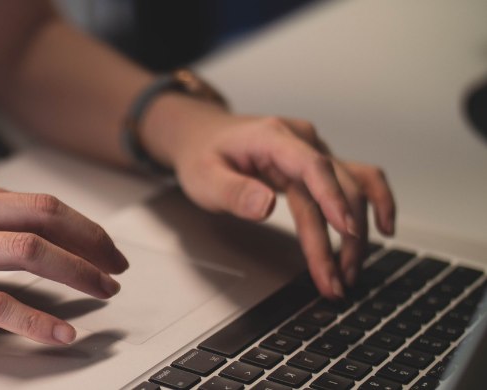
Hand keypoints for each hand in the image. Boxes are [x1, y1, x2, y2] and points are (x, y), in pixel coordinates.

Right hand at [0, 169, 127, 344]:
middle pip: (45, 216)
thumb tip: (37, 234)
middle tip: (116, 270)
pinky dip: (36, 319)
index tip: (105, 249)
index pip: (39, 201)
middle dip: (92, 244)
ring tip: (102, 295)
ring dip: (77, 274)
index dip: (82, 226)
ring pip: (30, 251)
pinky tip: (59, 333)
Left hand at [143, 95, 394, 299]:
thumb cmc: (202, 154)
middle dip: (342, 237)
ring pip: (352, 188)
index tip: (346, 231)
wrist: (201, 134)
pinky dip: (376, 201)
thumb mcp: (203, 177)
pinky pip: (356, 180)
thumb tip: (267, 206)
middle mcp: (301, 140)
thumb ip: (234, 192)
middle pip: (336, 187)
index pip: (313, 166)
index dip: (332, 199)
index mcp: (272, 137)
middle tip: (337, 280)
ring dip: (358, 231)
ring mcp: (313, 150)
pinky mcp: (317, 164)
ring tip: (351, 272)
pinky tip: (385, 227)